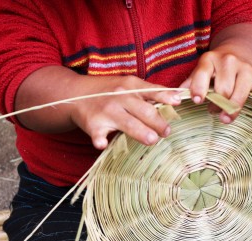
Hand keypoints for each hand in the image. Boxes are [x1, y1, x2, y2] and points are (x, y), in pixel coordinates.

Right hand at [15, 66, 180, 149]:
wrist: (74, 94)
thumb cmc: (108, 91)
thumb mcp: (128, 85)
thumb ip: (150, 92)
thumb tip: (178, 99)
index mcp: (130, 86)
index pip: (152, 91)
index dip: (165, 96)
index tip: (177, 102)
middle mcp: (120, 97)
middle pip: (143, 111)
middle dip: (157, 122)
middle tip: (167, 132)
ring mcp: (106, 111)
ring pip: (127, 123)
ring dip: (140, 132)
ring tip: (153, 140)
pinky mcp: (93, 125)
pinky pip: (97, 134)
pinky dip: (99, 139)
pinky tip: (102, 144)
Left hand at [179, 24, 251, 122]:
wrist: (238, 53)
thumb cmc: (214, 70)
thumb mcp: (200, 71)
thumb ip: (189, 84)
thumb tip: (175, 98)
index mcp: (209, 60)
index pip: (203, 74)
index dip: (199, 89)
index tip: (197, 101)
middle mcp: (229, 61)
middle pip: (222, 90)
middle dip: (217, 105)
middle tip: (212, 112)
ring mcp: (247, 69)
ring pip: (239, 95)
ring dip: (232, 110)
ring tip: (225, 117)